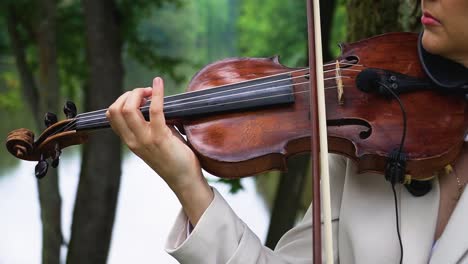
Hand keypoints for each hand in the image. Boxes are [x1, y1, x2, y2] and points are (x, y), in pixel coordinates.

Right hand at [106, 77, 212, 224]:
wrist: (184, 179)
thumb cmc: (173, 158)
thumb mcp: (153, 141)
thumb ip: (148, 125)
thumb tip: (152, 102)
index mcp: (129, 140)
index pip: (111, 115)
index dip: (123, 100)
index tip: (140, 97)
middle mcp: (133, 140)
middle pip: (116, 109)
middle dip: (130, 94)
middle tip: (146, 93)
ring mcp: (145, 140)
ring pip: (128, 108)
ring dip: (139, 93)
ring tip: (151, 91)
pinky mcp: (160, 138)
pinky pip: (154, 110)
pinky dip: (156, 93)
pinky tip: (158, 83)